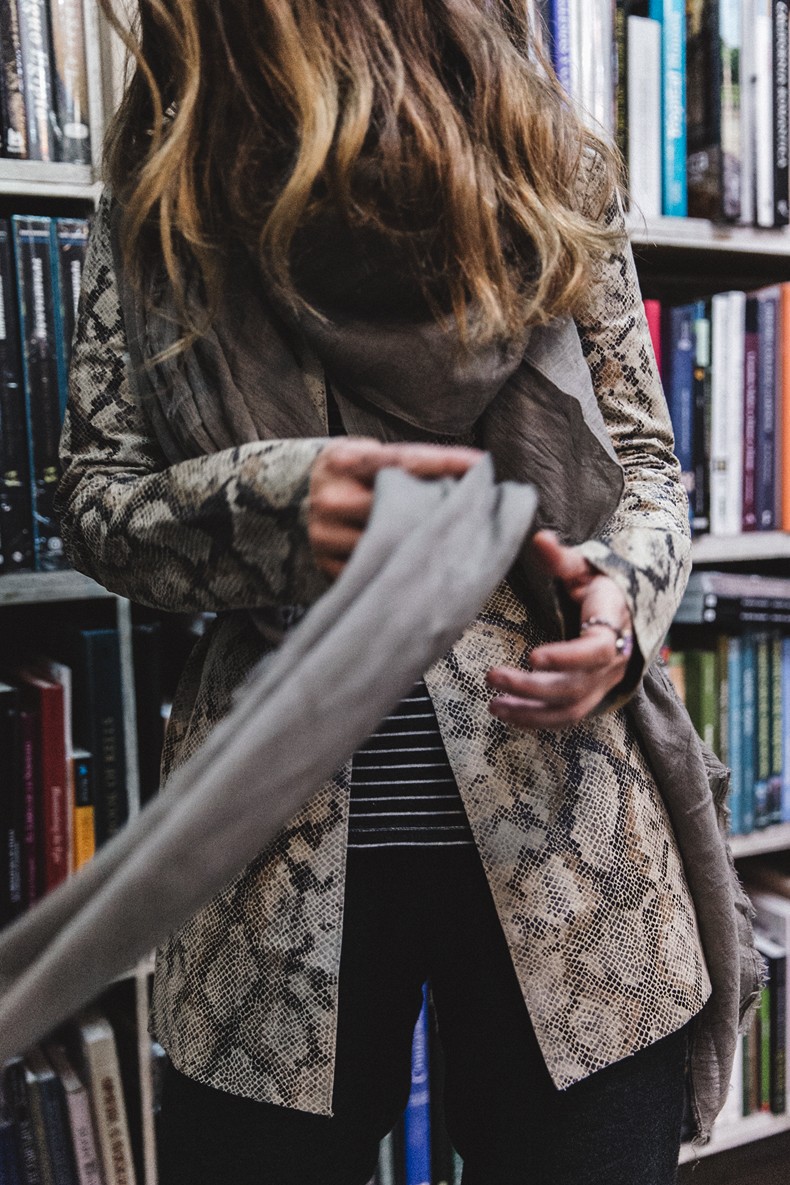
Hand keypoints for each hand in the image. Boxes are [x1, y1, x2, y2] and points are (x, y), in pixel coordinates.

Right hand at [308, 439, 481, 579]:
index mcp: (343, 460)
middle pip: (399, 506)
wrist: (290, 500)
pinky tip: (417, 561)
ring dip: (420, 541)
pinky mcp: (326, 563)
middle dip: (434, 509)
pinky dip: (398, 563)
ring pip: (390, 542)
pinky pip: (375, 566)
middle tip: (470, 513)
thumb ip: (409, 461)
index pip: (403, 460)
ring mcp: (326, 533)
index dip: (445, 461)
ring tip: (447, 539)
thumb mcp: (367, 453)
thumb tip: (475, 468)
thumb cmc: (349, 474)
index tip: (481, 465)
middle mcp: (331, 496)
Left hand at [486, 530, 633, 729]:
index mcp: (613, 625)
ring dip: (531, 712)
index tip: (532, 656)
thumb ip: (561, 558)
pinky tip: (508, 713)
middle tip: (493, 676)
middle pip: (576, 685)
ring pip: (571, 708)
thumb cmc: (600, 585)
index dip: (566, 657)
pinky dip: (538, 719)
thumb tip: (539, 538)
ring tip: (494, 705)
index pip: (596, 650)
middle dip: (532, 687)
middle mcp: (613, 660)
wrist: (626, 609)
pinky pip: (567, 715)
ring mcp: (604, 682)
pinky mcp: (592, 695)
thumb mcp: (584, 567)